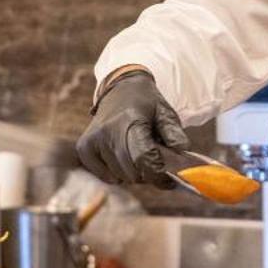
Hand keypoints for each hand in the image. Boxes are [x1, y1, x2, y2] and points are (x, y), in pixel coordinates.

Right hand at [77, 69, 187, 188]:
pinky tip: (122, 157)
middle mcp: (108, 130)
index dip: (159, 175)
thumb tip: (182, 154)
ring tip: (136, 153)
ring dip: (133, 173)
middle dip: (148, 173)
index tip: (169, 180)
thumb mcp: (165, 113)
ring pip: (120, 177)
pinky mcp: (84, 147)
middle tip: (153, 161)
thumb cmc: (146, 104)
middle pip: (132, 172)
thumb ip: (175, 134)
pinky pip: (106, 177)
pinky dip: (117, 174)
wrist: (120, 88)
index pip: (144, 159)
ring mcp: (94, 139)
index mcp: (131, 120)